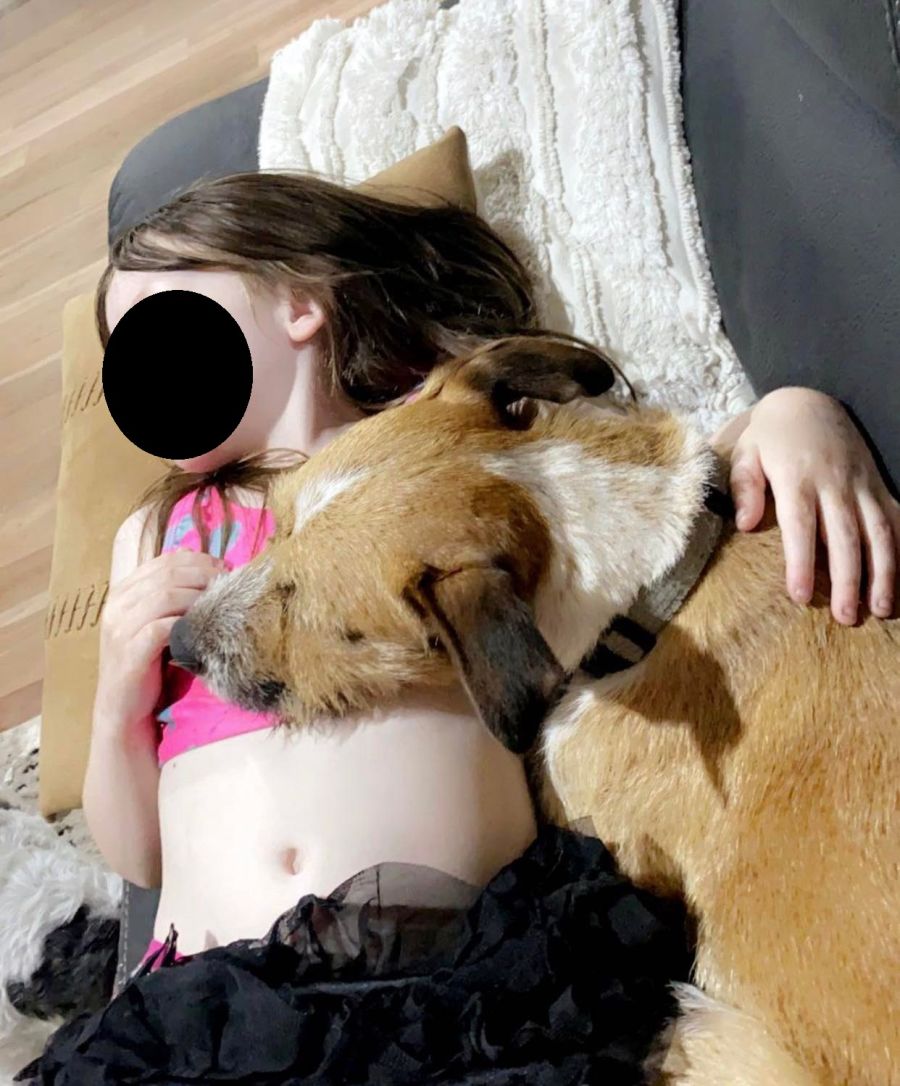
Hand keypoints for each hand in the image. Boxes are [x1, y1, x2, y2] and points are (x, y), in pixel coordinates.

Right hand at [94, 550, 225, 727]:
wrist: (123, 709)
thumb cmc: (149, 665)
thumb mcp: (159, 624)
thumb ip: (175, 599)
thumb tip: (214, 574)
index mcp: (124, 591)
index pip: (166, 561)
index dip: (200, 561)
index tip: (226, 570)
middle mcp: (117, 603)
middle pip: (169, 574)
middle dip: (205, 576)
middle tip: (229, 586)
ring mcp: (120, 627)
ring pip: (166, 596)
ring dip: (199, 598)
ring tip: (221, 607)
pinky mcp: (129, 651)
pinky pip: (162, 627)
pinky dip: (187, 624)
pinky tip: (205, 630)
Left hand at [716, 388, 898, 624]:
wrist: (807, 403)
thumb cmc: (768, 438)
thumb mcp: (745, 453)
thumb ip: (744, 486)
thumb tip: (746, 524)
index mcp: (796, 476)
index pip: (800, 525)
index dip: (802, 561)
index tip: (801, 596)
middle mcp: (834, 482)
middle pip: (845, 536)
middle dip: (849, 579)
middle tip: (847, 617)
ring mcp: (861, 484)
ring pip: (878, 531)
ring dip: (883, 571)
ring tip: (881, 609)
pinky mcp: (878, 485)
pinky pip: (896, 519)